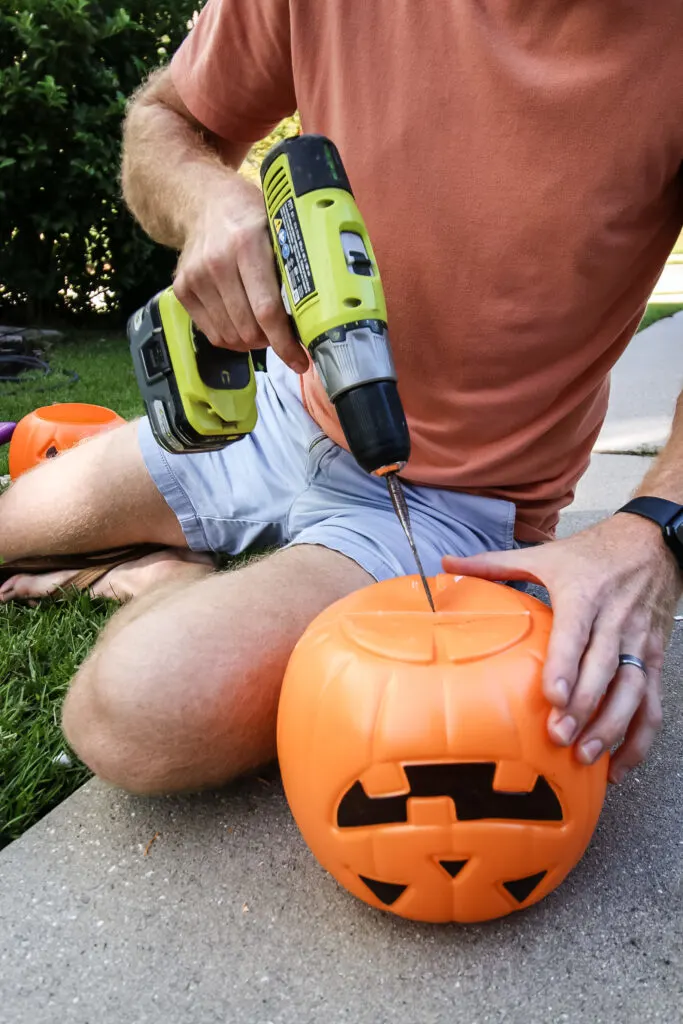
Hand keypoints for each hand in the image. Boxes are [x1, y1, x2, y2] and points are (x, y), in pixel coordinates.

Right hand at [173, 178, 307, 372]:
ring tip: (263, 328)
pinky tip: (243, 324)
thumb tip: (319, 314)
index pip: (267, 311)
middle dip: (272, 343)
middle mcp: (217, 263)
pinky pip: (213, 334)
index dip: (285, 343)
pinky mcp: (182, 290)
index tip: (300, 360)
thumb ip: (293, 267)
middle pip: (248, 330)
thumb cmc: (250, 217)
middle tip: (284, 337)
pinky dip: (232, 338)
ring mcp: (196, 278)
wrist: (203, 202)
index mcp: (247, 244)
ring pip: (230, 337)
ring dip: (252, 342)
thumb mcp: (279, 229)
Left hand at [443, 514, 680, 782]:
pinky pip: (653, 703)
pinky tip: (619, 765)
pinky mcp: (655, 658)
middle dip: (583, 707)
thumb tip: (446, 566)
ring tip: (587, 755)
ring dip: (612, 726)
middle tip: (559, 738)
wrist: (652, 542)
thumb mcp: (545, 555)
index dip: (566, 666)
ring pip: (633, 690)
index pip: (576, 634)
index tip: (552, 697)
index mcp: (584, 594)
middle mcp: (615, 620)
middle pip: (603, 669)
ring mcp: (639, 642)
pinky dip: (640, 738)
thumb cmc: (594, 553)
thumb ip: (493, 563)